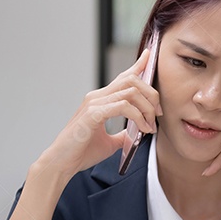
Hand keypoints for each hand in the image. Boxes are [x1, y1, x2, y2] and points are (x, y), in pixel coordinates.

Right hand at [37, 49, 161, 177]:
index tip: (150, 56)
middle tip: (158, 114)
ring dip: (147, 108)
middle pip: (131, 80)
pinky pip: (123, 107)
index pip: (123, 77)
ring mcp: (93, 104)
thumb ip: (123, 134)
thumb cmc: (81, 152)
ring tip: (150, 125)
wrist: (61, 164)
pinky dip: (138, 117)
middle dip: (151, 94)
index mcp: (100, 100)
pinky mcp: (93, 114)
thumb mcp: (110, 142)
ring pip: (130, 92)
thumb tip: (135, 133)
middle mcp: (96, 97)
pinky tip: (142, 129)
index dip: (138, 65)